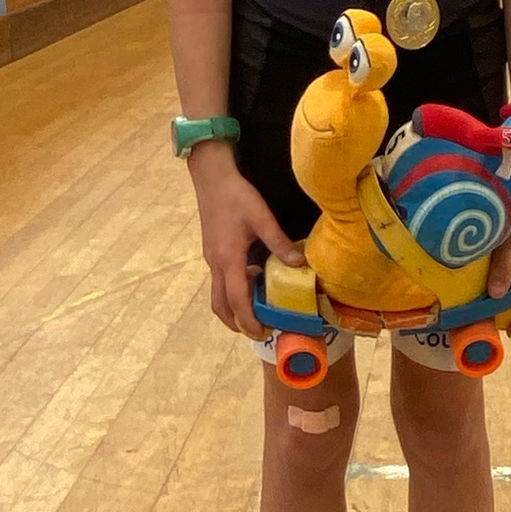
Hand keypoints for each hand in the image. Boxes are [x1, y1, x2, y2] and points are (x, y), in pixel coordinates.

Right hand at [188, 146, 302, 336]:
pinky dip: (234, 290)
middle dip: (237, 322)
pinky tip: (252, 279)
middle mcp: (216, 263)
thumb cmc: (236, 195)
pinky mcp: (212, 251)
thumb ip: (279, 242)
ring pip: (218, 294)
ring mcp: (211, 258)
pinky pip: (221, 280)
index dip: (248, 320)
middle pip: (220, 304)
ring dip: (234, 307)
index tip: (262, 333)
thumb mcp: (261, 217)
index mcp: (228, 258)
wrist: (211, 177)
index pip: (236, 300)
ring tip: (257, 310)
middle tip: (259, 331)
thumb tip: (299, 264)